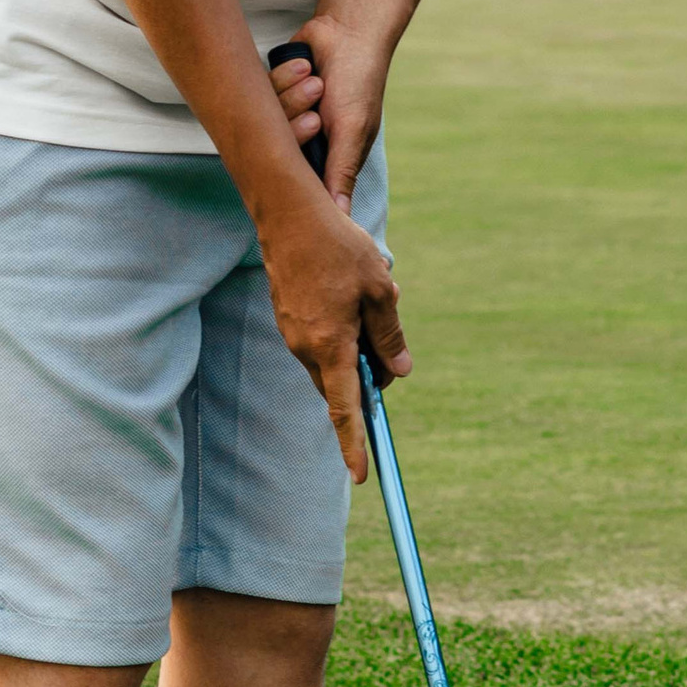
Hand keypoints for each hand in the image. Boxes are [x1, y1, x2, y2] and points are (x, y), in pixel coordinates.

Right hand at [258, 171, 408, 476]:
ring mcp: (293, 333)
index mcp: (330, 346)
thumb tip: (398, 372)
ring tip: (370, 296)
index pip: (344, 409)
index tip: (360, 475)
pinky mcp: (289, 318)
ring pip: (334, 358)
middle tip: (389, 340)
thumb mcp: (379, 289)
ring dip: (358, 344)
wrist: (288, 212)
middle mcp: (306, 347)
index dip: (354, 443)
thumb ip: (389, 335)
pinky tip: (351, 289)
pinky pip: (322, 339)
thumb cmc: (338, 247)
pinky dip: (343, 329)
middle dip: (370, 374)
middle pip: (343, 383)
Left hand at [266, 18, 389, 207]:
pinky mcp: (272, 93)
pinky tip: (304, 66)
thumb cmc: (359, 82)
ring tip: (317, 81)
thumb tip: (340, 221)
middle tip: (316, 115)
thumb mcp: (353, 131)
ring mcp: (286, 116)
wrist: (348, 30)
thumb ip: (341, 173)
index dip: (290, 178)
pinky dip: (283, 77)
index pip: (299, 183)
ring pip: (266, 122)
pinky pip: (259, 95)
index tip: (288, 167)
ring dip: (293, 96)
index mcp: (327, 157)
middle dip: (294, 127)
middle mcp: (303, 141)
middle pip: (275, 152)